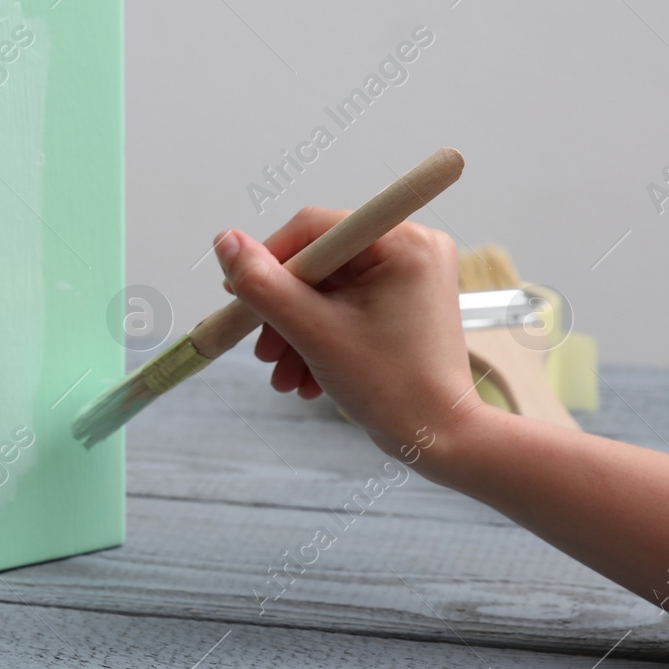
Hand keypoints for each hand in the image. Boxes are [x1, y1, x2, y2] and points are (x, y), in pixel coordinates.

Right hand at [214, 208, 481, 467]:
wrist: (442, 440)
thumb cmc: (393, 386)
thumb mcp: (313, 331)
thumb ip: (263, 284)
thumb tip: (225, 242)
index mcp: (402, 242)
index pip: (313, 229)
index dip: (269, 261)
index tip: (240, 296)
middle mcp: (412, 248)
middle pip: (318, 264)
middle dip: (284, 312)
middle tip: (263, 351)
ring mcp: (410, 277)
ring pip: (327, 291)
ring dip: (296, 332)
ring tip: (283, 374)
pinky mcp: (404, 303)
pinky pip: (346, 307)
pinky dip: (321, 338)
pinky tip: (307, 377)